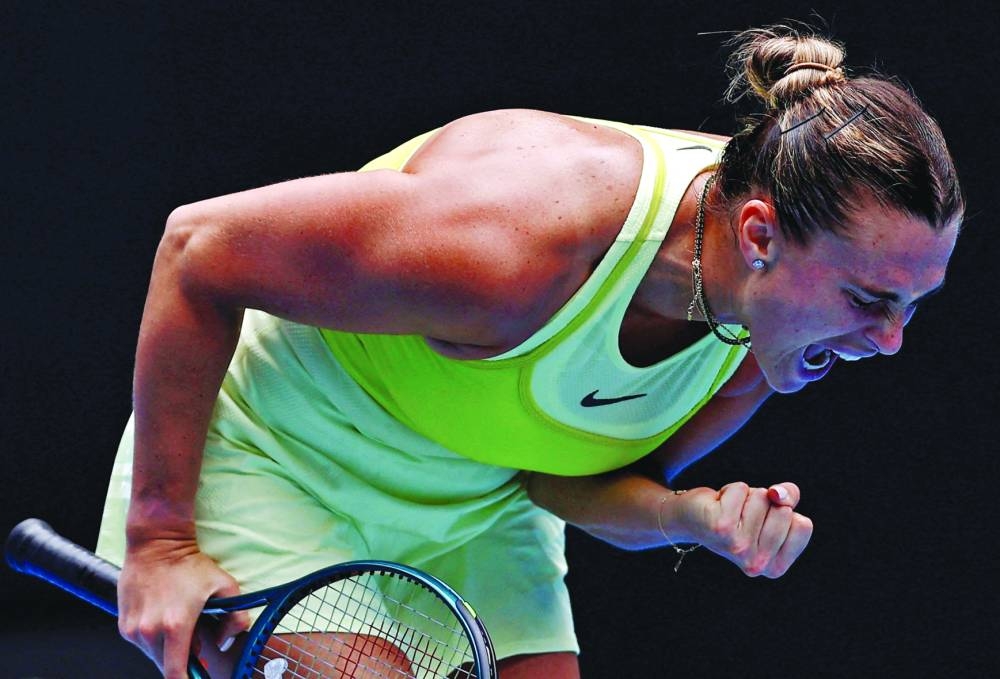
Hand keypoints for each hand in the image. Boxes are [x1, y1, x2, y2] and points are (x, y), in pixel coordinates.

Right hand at [118, 537, 249, 677]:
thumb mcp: (225, 586)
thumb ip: (235, 618)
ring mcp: (133, 629)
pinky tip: (162, 616)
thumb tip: (225, 641)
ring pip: (152, 654)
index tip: (195, 678)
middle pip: (165, 665)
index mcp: (176, 626)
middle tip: (194, 637)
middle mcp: (150, 631)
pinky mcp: (123, 624)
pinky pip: (140, 642)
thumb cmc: (190, 564)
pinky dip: (152, 637)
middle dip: (180, 659)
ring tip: (177, 621)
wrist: (157, 543)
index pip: (175, 673)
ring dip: (165, 647)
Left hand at [673, 482, 812, 577]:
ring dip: (746, 496)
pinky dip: (730, 489)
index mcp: (775, 567)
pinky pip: (741, 489)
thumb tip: (776, 493)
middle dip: (765, 503)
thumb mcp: (771, 509)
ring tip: (730, 511)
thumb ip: (789, 498)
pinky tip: (718, 505)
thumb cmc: (736, 514)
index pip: (804, 525)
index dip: (785, 513)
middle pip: (784, 511)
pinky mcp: (721, 528)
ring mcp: (739, 547)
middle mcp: (757, 563)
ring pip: (762, 497)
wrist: (690, 517)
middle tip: (743, 516)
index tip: (763, 522)